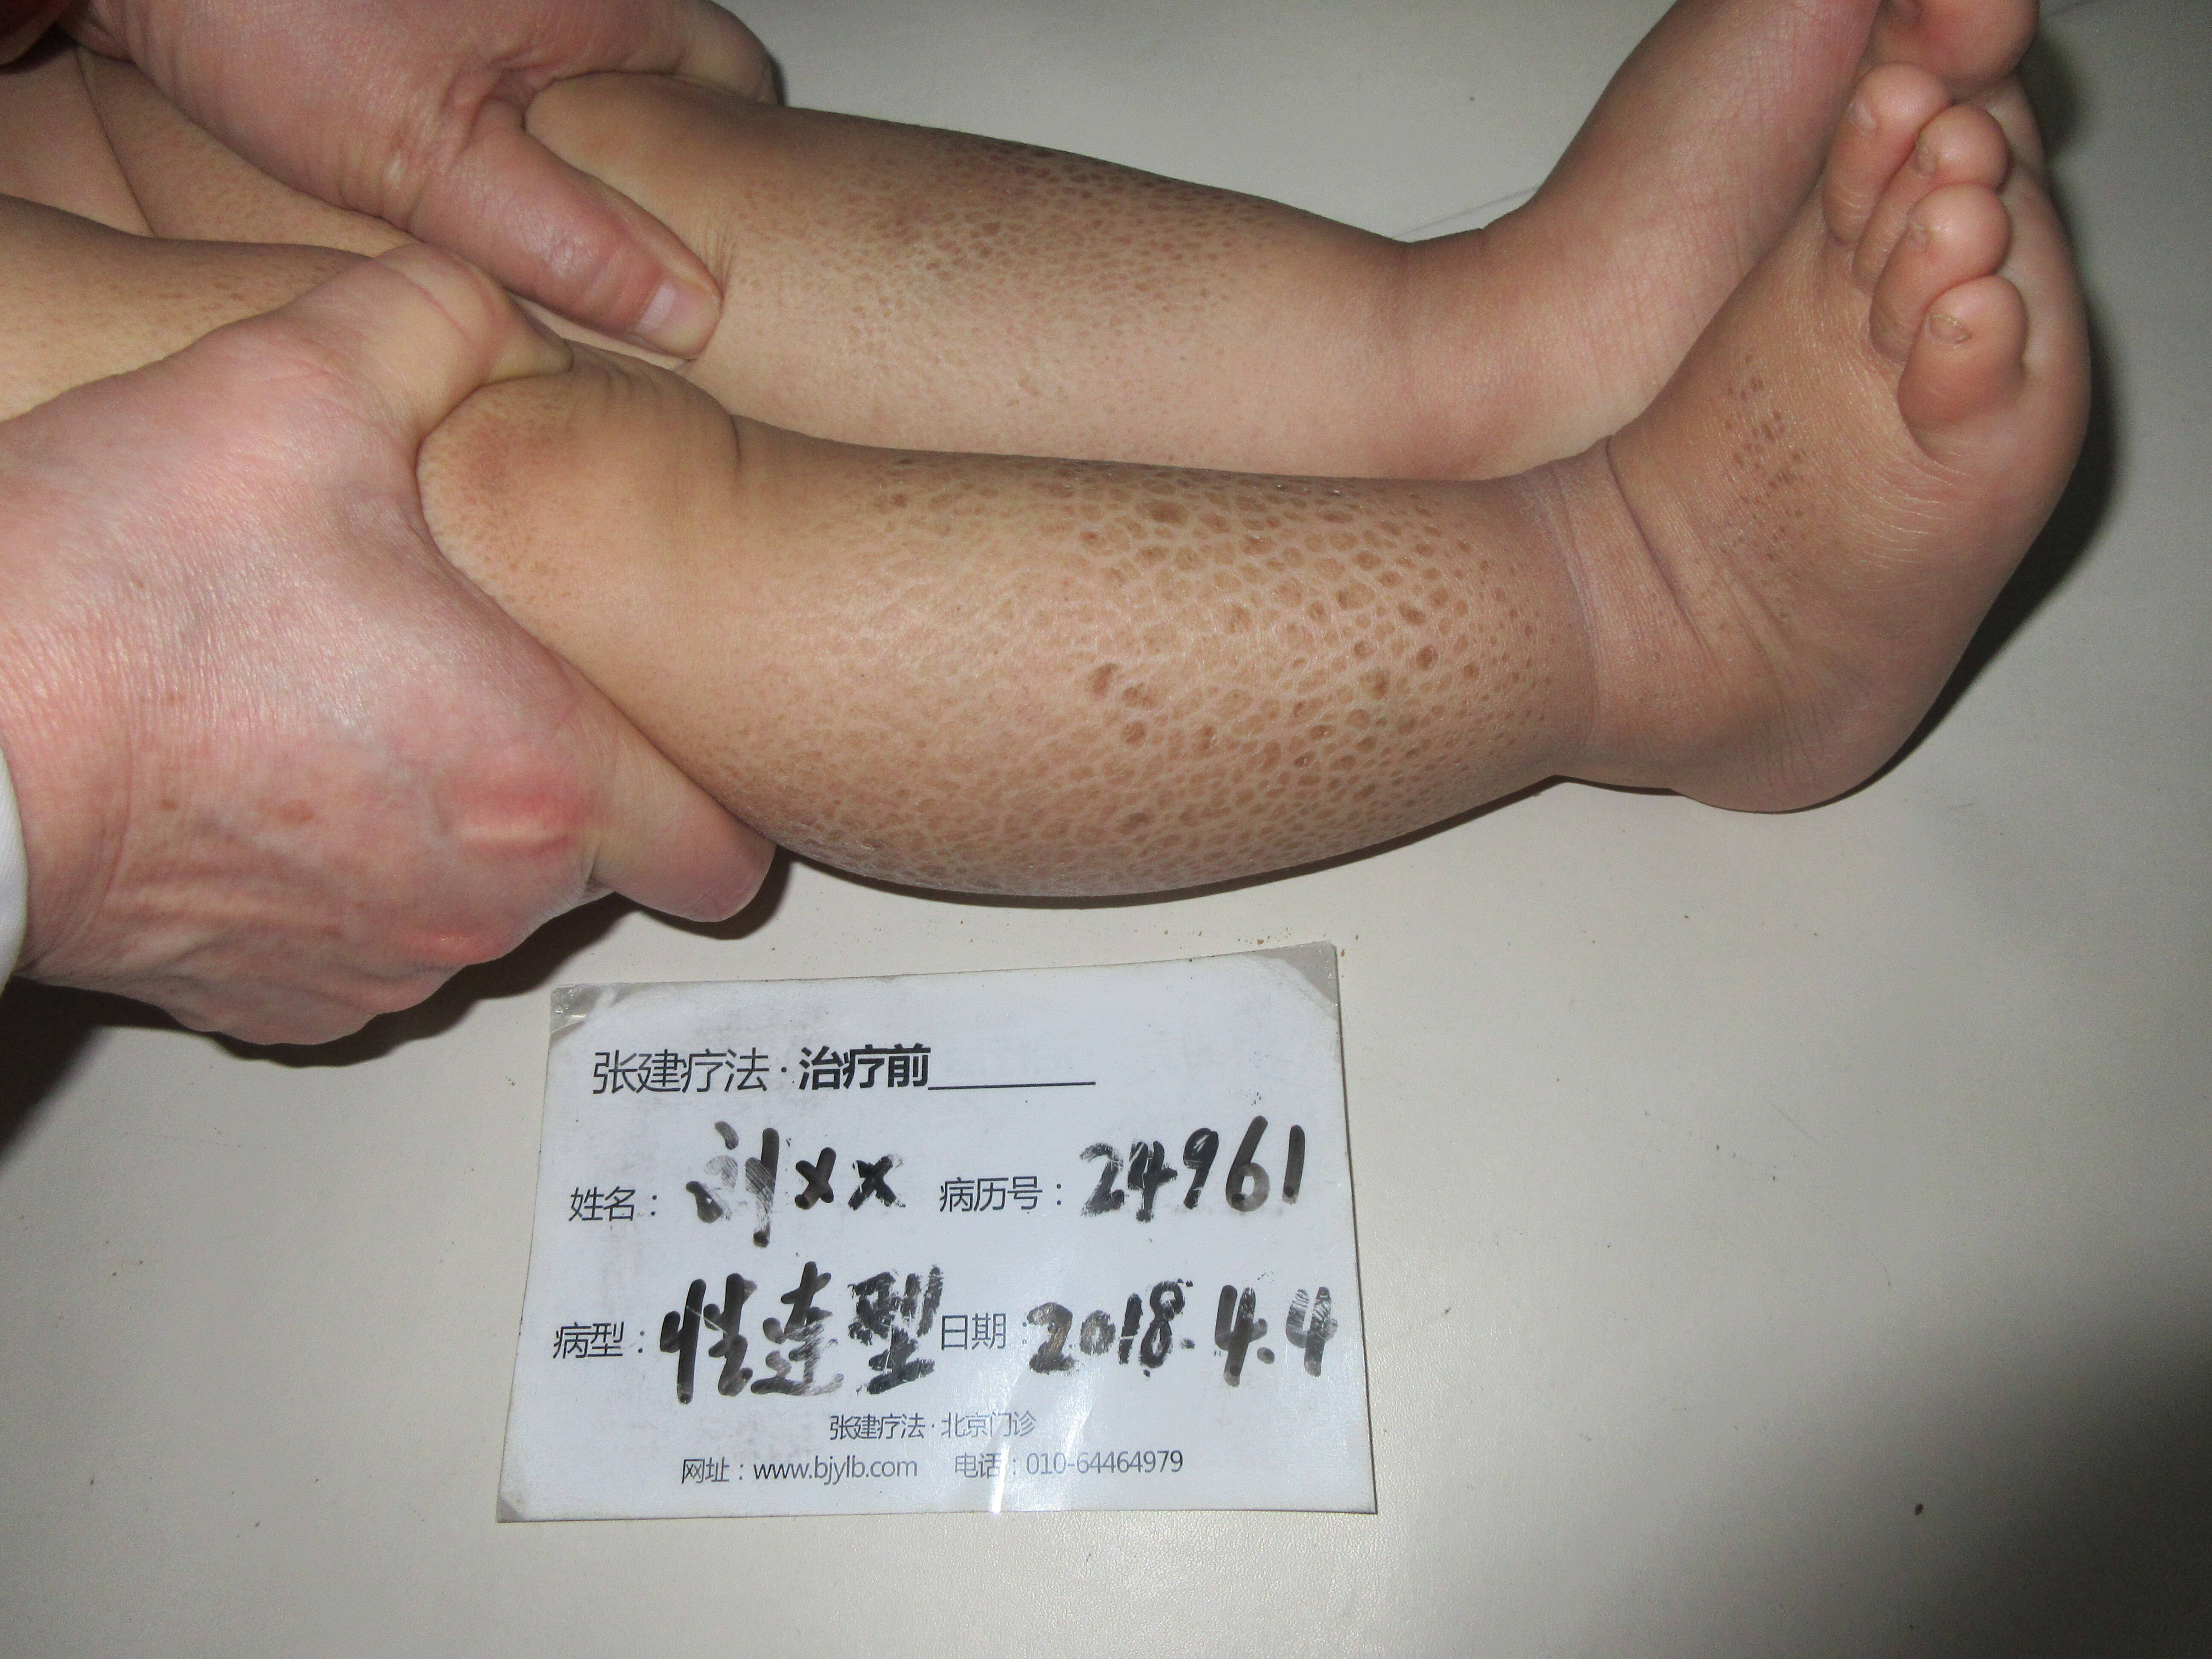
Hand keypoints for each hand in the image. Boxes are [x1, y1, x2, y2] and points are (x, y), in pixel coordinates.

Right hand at [0, 245, 772, 1043]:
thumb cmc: (119, 586)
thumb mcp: (299, 380)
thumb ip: (446, 324)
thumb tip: (511, 324)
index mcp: (540, 774)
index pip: (724, 855)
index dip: (711, 792)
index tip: (663, 733)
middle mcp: (481, 902)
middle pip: (597, 866)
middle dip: (564, 784)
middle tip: (480, 679)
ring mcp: (380, 969)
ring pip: (481, 908)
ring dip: (454, 829)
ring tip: (361, 718)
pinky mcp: (280, 1005)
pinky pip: (369, 947)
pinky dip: (354, 883)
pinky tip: (283, 785)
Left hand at [65, 0, 775, 355]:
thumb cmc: (281, 9)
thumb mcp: (435, 155)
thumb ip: (566, 240)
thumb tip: (684, 317)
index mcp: (611, 8)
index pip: (739, 90)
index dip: (737, 184)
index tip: (707, 270)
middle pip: (666, 97)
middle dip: (650, 187)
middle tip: (619, 281)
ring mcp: (504, 6)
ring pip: (586, 96)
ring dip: (571, 173)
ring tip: (539, 252)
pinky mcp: (432, 23)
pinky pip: (510, 89)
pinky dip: (502, 144)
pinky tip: (462, 197)